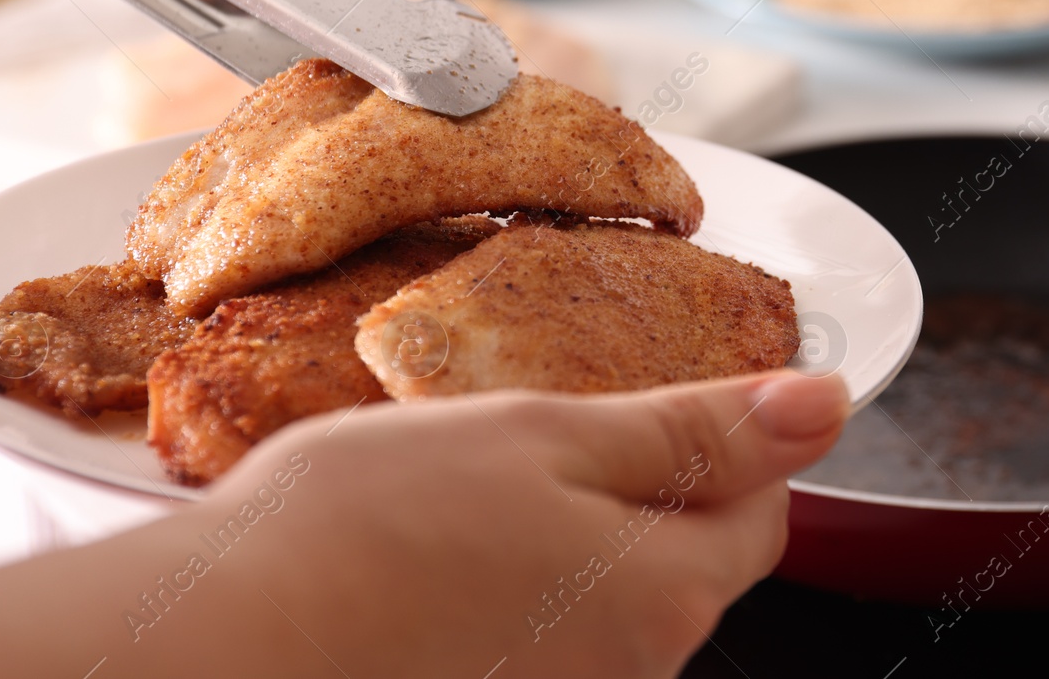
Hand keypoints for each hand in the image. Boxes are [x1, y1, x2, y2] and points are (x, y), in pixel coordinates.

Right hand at [210, 370, 849, 676]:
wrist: (223, 642)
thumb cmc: (367, 526)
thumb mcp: (548, 437)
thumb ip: (697, 432)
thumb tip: (825, 405)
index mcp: (662, 599)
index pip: (760, 512)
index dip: (724, 443)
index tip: (663, 402)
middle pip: (685, 568)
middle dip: (638, 497)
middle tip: (540, 444)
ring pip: (608, 607)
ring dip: (567, 548)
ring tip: (468, 505)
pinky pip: (544, 645)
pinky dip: (512, 598)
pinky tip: (438, 567)